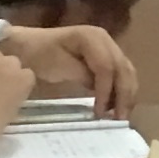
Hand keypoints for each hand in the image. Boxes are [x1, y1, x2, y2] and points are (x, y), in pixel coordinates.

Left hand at [5, 23, 135, 117]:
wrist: (31, 46)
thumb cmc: (41, 56)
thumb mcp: (58, 66)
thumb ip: (83, 75)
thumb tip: (101, 91)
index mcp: (92, 38)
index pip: (107, 67)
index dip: (106, 91)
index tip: (101, 112)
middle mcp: (106, 40)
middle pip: (123, 69)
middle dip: (124, 95)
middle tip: (120, 119)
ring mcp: (109, 46)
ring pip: (127, 72)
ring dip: (127, 95)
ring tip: (121, 116)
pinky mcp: (108, 56)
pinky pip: (121, 74)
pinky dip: (122, 91)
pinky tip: (117, 106)